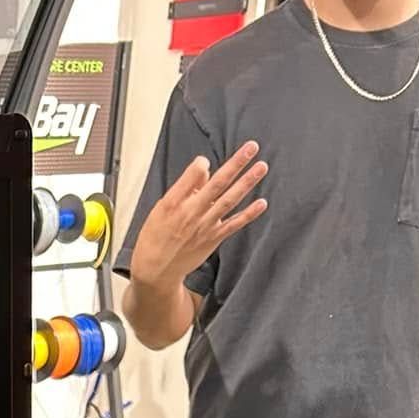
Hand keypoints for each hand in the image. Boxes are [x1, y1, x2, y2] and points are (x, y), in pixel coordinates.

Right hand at [129, 141, 268, 292]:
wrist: (156, 270)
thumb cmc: (156, 237)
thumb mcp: (161, 209)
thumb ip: (184, 188)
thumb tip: (203, 169)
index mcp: (174, 203)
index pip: (193, 176)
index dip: (201, 165)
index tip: (205, 161)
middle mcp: (191, 213)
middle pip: (217, 184)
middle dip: (236, 164)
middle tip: (252, 147)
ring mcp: (204, 226)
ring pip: (229, 200)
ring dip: (247, 183)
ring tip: (261, 167)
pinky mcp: (213, 239)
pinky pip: (233, 224)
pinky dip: (248, 214)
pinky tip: (262, 203)